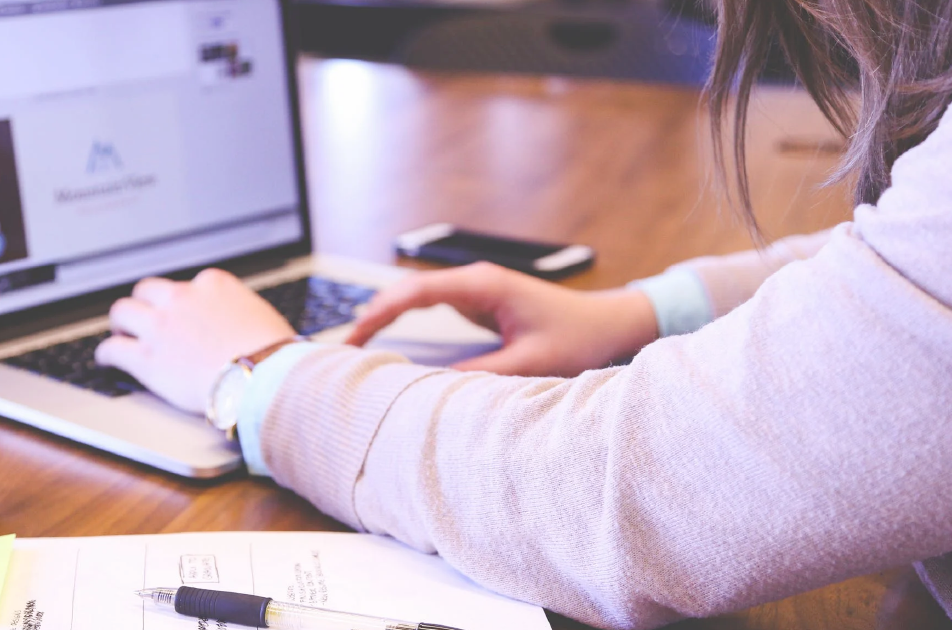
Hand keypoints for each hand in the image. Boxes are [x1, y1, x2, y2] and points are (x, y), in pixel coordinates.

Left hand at [95, 268, 295, 413]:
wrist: (263, 377)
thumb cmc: (273, 353)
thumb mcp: (261, 316)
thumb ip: (240, 312)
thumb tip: (242, 324)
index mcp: (213, 284)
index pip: (187, 284)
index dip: (181, 301)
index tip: (181, 313)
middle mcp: (182, 298)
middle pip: (147, 290)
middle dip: (145, 304)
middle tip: (144, 318)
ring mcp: (161, 326)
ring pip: (123, 312)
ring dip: (121, 323)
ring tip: (121, 334)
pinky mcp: (147, 358)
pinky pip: (113, 349)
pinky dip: (107, 354)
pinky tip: (107, 360)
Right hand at [345, 262, 657, 376]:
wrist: (610, 324)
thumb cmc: (579, 338)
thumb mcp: (531, 362)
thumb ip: (482, 374)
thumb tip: (433, 387)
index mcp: (484, 286)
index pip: (417, 292)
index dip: (381, 312)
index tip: (354, 336)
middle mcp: (475, 281)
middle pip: (408, 290)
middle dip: (373, 314)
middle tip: (343, 347)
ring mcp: (476, 290)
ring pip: (417, 297)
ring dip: (386, 316)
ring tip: (355, 345)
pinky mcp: (480, 303)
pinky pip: (432, 307)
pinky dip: (406, 320)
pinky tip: (387, 338)